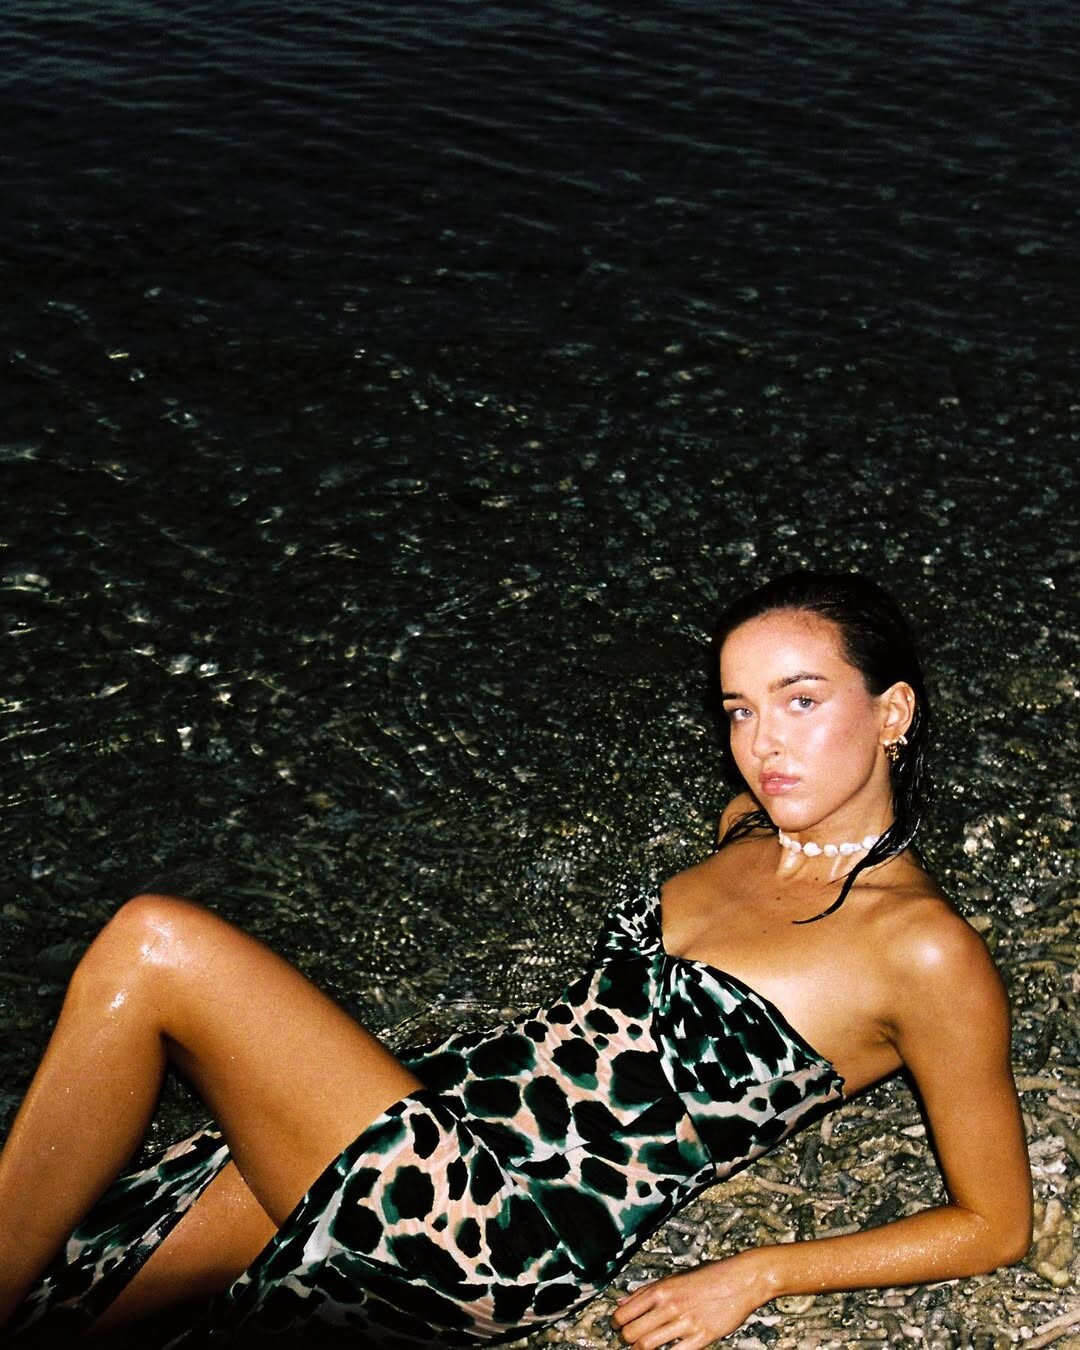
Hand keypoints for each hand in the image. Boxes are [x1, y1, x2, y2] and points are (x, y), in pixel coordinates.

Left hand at [610, 1252, 771, 1348]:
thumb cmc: (709, 1276)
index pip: (625, 1313)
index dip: (616, 1324)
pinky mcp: (701, 1337)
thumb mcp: (674, 1278)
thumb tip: (623, 1302)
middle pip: (632, 1333)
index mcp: (660, 1289)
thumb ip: (646, 1291)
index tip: (617, 1328)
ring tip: (642, 1349)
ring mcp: (684, 1322)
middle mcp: (669, 1305)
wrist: (741, 1278)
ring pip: (648, 1345)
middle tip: (628, 1341)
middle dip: (626, 1340)